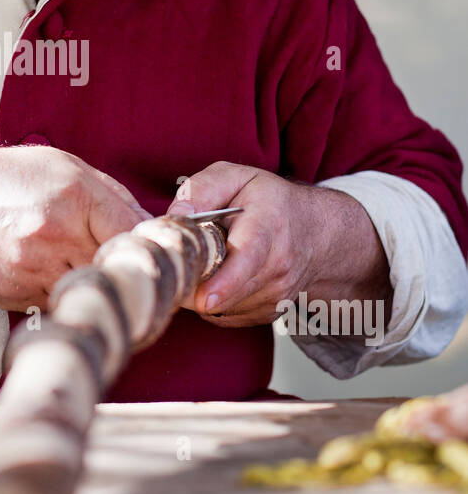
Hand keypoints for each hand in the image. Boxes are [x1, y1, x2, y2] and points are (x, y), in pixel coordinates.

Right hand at [0, 145, 150, 310]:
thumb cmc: (11, 178)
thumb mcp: (67, 167)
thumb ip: (114, 197)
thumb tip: (152, 229)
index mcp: (74, 197)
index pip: (134, 236)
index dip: (151, 249)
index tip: (157, 257)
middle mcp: (54, 236)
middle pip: (115, 270)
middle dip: (126, 271)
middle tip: (134, 273)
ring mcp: (32, 269)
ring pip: (88, 292)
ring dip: (94, 286)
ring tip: (88, 271)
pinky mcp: (15, 294)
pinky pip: (57, 303)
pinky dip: (63, 294)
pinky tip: (53, 274)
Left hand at [167, 161, 391, 327]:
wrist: (317, 231)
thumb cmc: (268, 201)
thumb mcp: (236, 177)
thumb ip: (202, 190)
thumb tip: (177, 216)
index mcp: (268, 224)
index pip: (249, 257)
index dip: (225, 281)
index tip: (204, 299)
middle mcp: (279, 263)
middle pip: (229, 289)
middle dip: (196, 282)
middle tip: (184, 260)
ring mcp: (278, 292)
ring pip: (222, 305)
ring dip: (204, 289)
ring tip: (212, 260)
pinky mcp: (270, 312)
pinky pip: (226, 315)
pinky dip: (215, 300)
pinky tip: (223, 276)